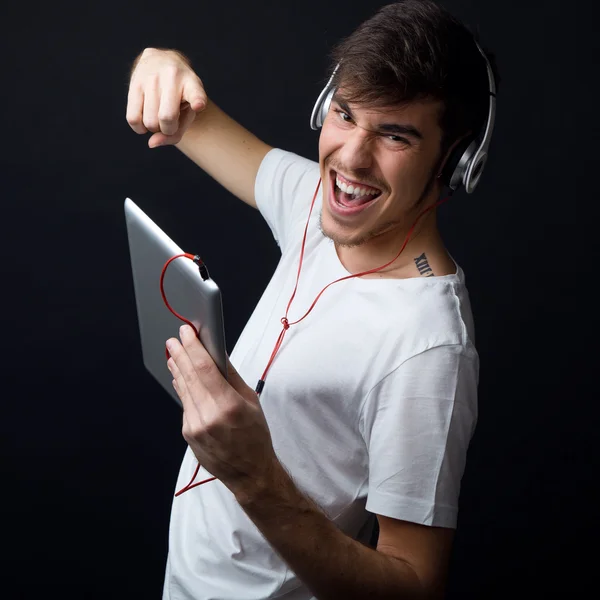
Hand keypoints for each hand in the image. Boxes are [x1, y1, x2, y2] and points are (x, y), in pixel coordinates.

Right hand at [126, 48, 206, 147]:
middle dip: (168, 129)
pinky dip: (139, 128)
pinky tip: (144, 122)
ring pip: (149, 121)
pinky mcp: (134, 82)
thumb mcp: (186, 113)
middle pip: (167, 118)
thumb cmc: (178, 96)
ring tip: (157, 117)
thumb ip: (175, 134)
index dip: (197, 101)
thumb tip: (152, 143)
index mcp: (192, 83)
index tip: (198, 105)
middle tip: (170, 122)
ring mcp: (152, 77)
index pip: (195, 94)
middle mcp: (172, 76)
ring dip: (153, 128)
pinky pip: (133, 118)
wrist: (161, 61)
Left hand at [166, 324, 280, 499]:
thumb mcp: (251, 401)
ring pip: (183, 388)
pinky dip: (182, 386)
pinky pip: (184, 403)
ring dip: (177, 368)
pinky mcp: (187, 433)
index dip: (193, 347)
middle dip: (180, 353)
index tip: (187, 332)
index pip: (204, 368)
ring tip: (174, 352)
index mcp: (228, 406)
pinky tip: (181, 376)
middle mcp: (208, 416)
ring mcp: (194, 426)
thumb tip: (217, 353)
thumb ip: (231, 376)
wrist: (249, 473)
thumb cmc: (255, 436)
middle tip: (175, 339)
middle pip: (188, 376)